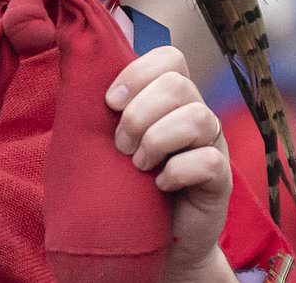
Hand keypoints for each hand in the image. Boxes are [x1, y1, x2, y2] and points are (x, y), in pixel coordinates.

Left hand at [105, 46, 234, 281]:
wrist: (151, 238)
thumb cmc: (126, 183)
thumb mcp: (110, 142)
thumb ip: (103, 112)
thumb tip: (74, 78)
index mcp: (171, 98)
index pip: (170, 58)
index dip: (137, 73)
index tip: (110, 102)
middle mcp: (196, 114)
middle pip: (179, 85)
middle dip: (139, 114)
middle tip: (121, 145)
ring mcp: (213, 145)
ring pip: (197, 117)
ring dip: (156, 140)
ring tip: (138, 164)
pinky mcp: (221, 179)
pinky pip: (208, 161)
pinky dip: (176, 172)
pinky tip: (159, 185)